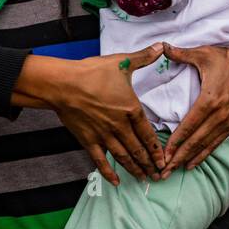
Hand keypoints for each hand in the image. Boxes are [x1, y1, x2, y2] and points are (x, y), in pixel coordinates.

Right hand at [17, 44, 165, 185]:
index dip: (158, 149)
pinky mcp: (88, 140)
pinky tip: (116, 182)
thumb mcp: (121, 62)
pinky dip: (108, 172)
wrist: (62, 84)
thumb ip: (144, 57)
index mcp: (130, 109)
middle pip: (138, 150)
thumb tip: (162, 46)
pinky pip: (100, 160)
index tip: (166, 161)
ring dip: (135, 169)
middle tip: (160, 176)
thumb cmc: (92, 72)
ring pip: (123, 157)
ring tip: (144, 178)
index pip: (148, 134)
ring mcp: (103, 135)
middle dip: (150, 164)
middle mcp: (119, 126)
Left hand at [160, 38, 228, 171]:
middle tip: (164, 171)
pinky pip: (217, 142)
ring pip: (206, 145)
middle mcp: (220, 114)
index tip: (164, 154)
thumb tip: (162, 47)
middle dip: (179, 157)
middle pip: (196, 140)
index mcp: (210, 99)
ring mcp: (228, 120)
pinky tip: (194, 162)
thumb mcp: (205, 53)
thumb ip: (181, 53)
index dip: (176, 140)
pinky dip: (205, 154)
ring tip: (175, 170)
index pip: (190, 125)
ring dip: (190, 158)